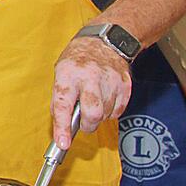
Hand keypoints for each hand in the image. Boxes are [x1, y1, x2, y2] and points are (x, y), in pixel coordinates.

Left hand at [51, 35, 131, 150]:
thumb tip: (62, 126)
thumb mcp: (60, 74)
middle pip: (92, 113)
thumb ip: (61, 99)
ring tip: (93, 100)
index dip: (62, 127)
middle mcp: (90, 77)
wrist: (104, 42)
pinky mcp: (125, 85)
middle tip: (84, 124)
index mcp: (68, 74)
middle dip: (88, 125)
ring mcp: (110, 80)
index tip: (62, 143)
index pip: (63, 104)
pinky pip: (118, 111)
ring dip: (99, 116)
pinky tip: (105, 97)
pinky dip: (110, 111)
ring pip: (106, 115)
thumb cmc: (77, 60)